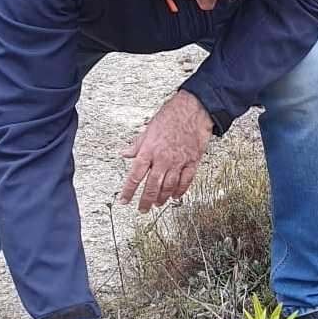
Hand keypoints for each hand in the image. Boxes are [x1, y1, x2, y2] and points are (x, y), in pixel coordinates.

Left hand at [119, 90, 211, 212]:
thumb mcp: (148, 128)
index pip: (135, 176)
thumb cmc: (171, 116)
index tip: (124, 200)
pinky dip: (180, 191)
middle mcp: (163, 158)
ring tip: (157, 204)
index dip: (129, 191)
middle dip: (145, 200)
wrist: (193, 109)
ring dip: (162, 198)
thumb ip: (137, 144)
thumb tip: (125, 153)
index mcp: (149, 150)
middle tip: (142, 209)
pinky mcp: (192, 161)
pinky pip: (185, 181)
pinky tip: (175, 196)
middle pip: (152, 186)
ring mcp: (178, 161)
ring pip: (168, 186)